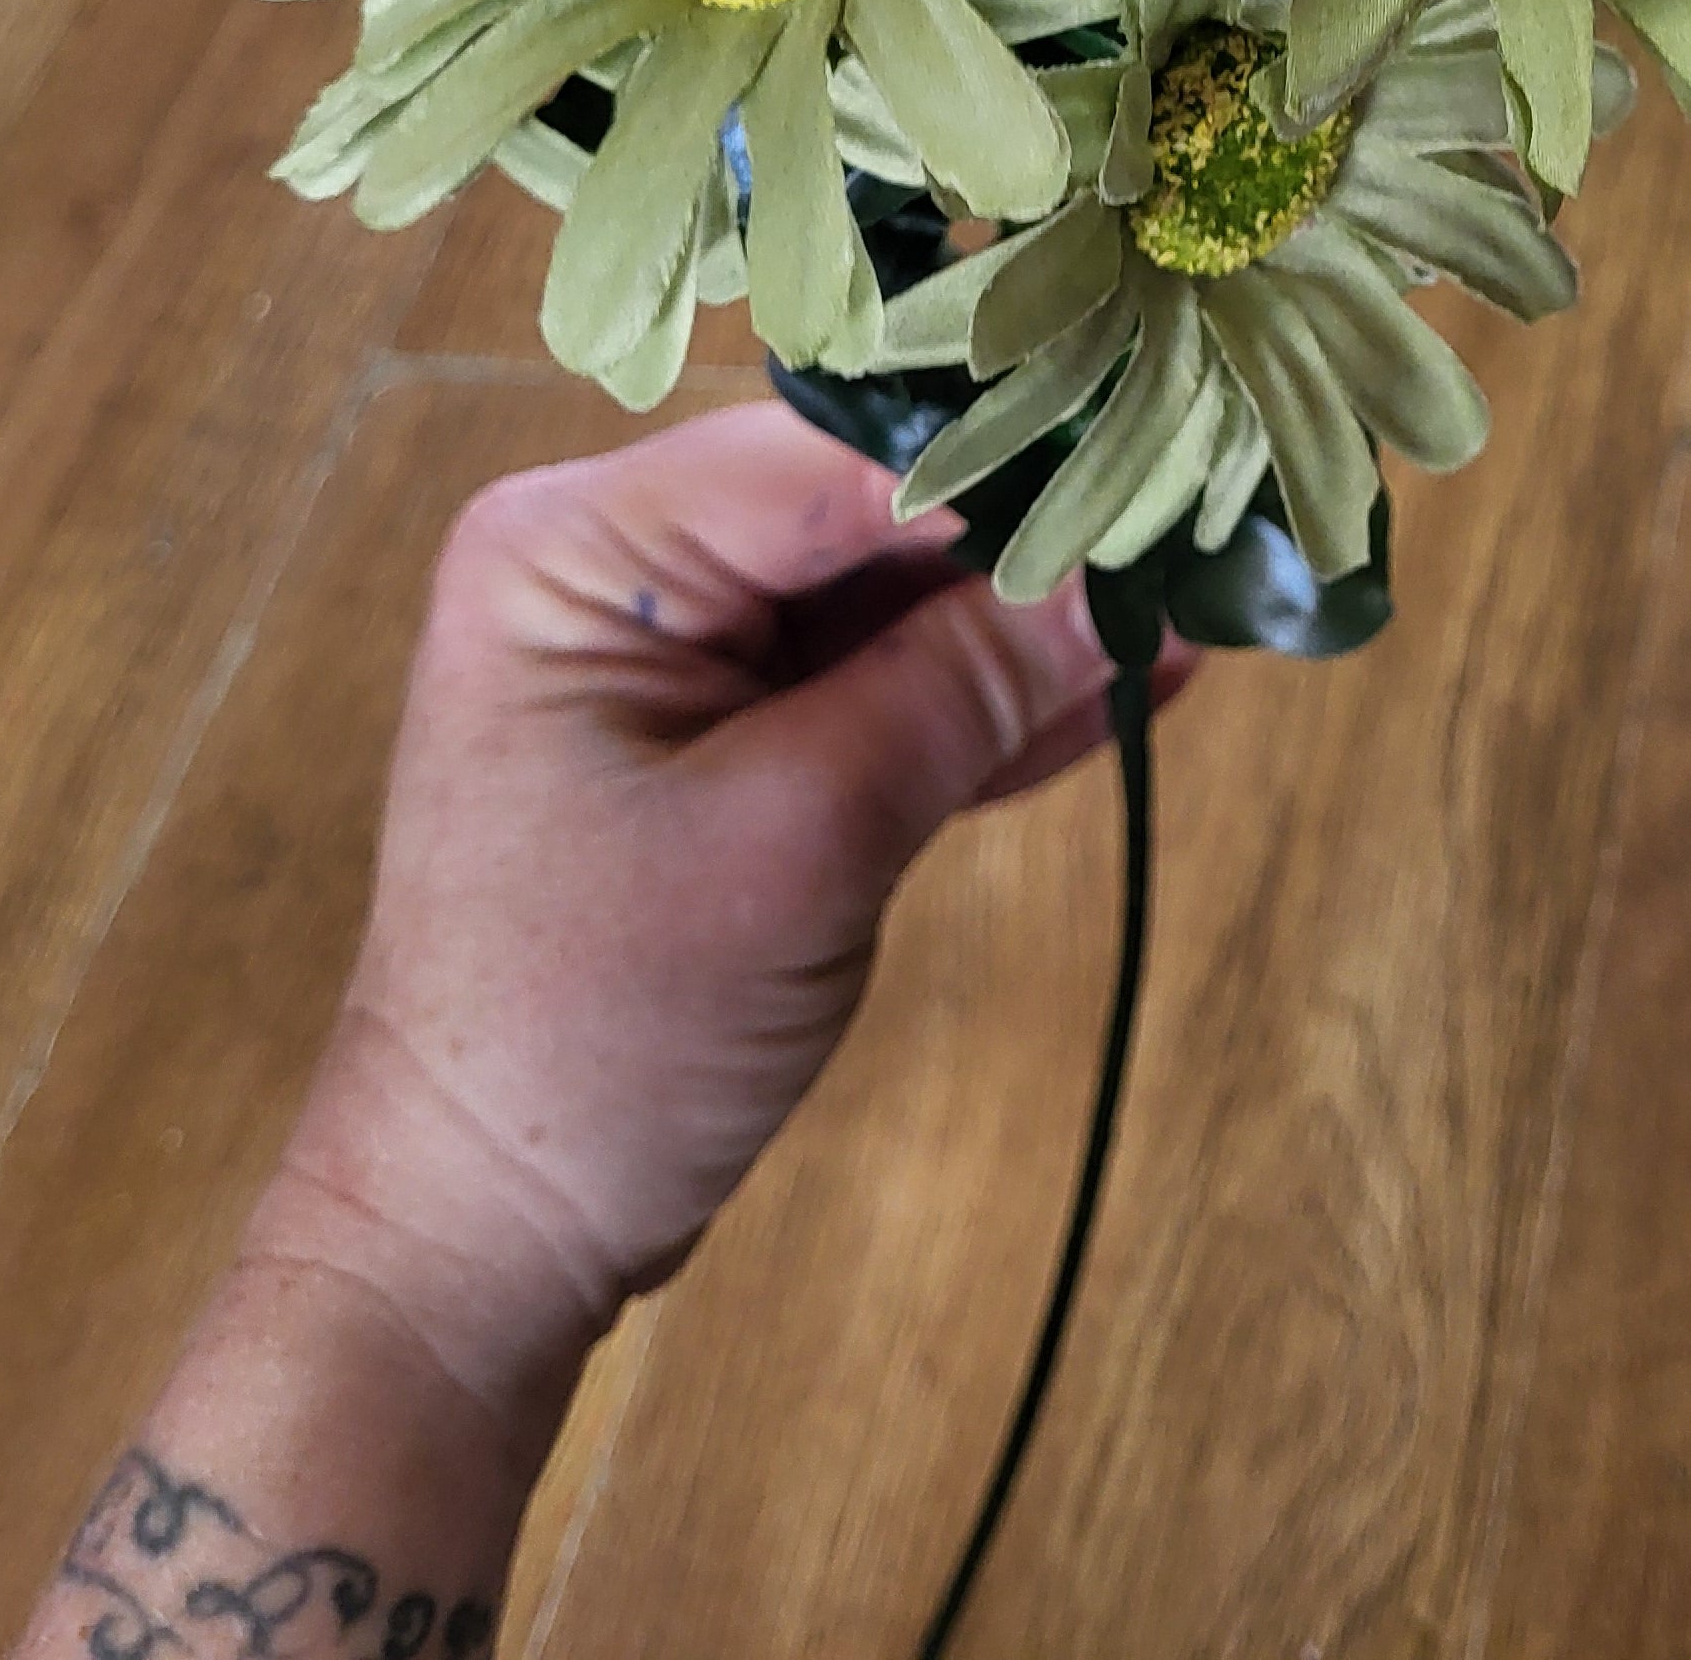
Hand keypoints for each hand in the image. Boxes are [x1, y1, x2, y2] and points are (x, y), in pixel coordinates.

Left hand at [248, 404, 1179, 1450]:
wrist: (485, 1235)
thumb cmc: (603, 1028)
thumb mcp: (803, 837)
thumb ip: (963, 684)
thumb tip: (1134, 568)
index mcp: (578, 544)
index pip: (824, 454)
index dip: (999, 458)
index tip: (1164, 458)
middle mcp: (616, 564)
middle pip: (859, 510)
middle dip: (1027, 535)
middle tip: (1205, 525)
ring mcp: (669, 659)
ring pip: (883, 599)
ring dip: (1027, 624)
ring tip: (1199, 604)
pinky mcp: (723, 746)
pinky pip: (870, 689)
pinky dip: (982, 704)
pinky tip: (1130, 687)